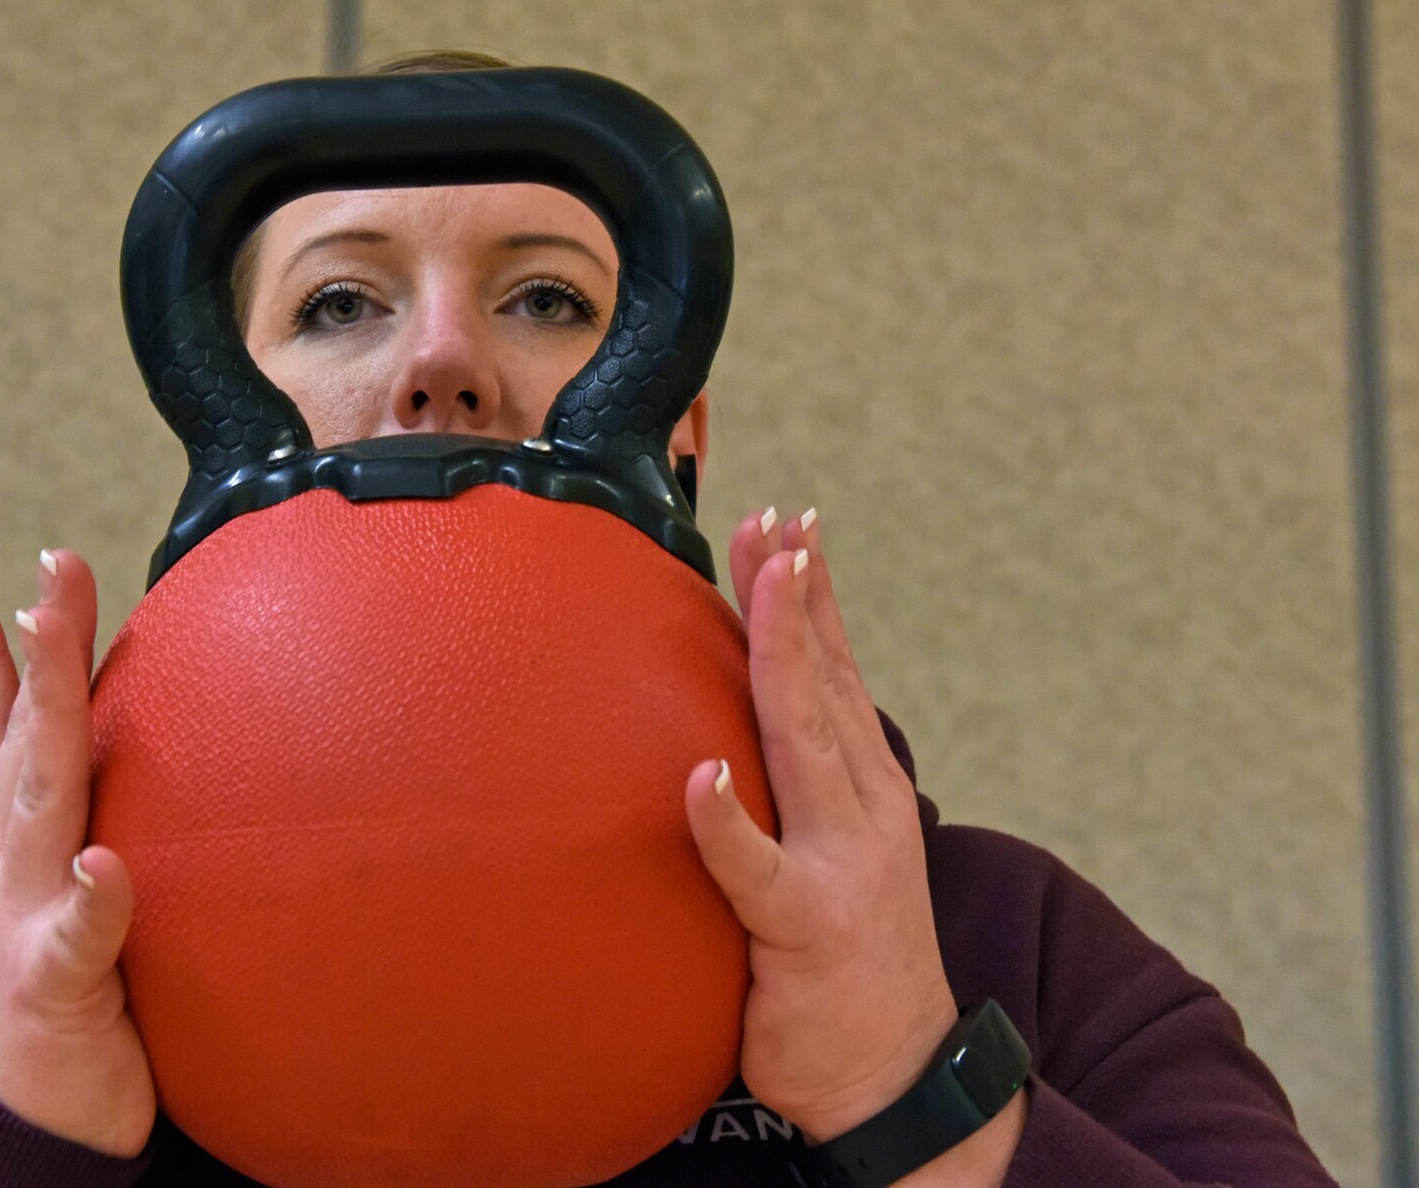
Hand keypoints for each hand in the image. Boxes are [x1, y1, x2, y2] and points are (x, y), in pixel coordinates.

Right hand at [0, 549, 155, 1156]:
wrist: (14, 1122)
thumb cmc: (48, 992)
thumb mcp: (43, 890)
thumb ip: (65, 822)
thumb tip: (106, 752)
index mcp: (3, 842)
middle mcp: (1, 865)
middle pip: (24, 740)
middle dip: (38, 651)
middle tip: (55, 571)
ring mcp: (19, 919)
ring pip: (39, 805)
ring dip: (50, 723)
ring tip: (58, 650)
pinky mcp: (53, 986)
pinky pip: (77, 940)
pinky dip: (89, 900)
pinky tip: (104, 865)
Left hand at [684, 508, 961, 1143]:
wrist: (896, 1074)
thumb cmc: (847, 953)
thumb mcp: (832, 850)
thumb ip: (795, 788)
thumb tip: (731, 724)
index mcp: (861, 785)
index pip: (832, 671)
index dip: (808, 596)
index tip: (785, 522)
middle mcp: (859, 807)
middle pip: (820, 682)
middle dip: (794, 595)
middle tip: (773, 521)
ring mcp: (838, 863)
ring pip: (804, 740)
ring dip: (783, 657)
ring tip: (765, 585)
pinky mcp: (803, 927)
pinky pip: (754, 868)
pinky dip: (726, 820)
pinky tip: (700, 776)